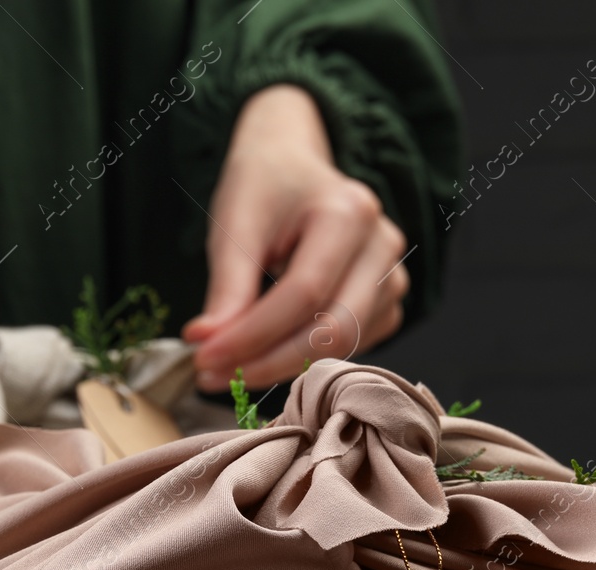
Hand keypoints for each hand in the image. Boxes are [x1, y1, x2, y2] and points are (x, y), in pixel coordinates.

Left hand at [184, 85, 411, 391]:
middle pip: (333, 329)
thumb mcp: (235, 226)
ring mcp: (392, 277)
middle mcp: (382, 245)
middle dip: (268, 362)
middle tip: (212, 376)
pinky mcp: (386, 304)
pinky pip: (349, 348)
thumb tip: (207, 346)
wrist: (291, 167)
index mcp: (349, 212)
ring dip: (281, 366)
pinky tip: (264, 351)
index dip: (252, 336)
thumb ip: (227, 290)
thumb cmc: (263, 188)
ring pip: (342, 346)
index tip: (203, 359)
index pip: (304, 295)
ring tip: (229, 365)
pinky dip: (303, 358)